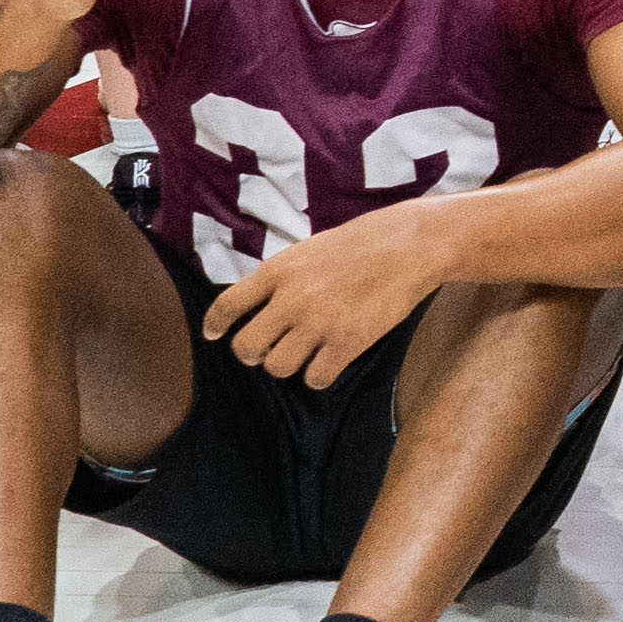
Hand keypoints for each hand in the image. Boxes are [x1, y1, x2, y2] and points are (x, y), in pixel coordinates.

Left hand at [211, 218, 448, 383]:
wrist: (408, 245)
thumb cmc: (360, 243)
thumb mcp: (308, 249)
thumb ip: (281, 277)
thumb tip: (259, 305)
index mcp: (278, 271)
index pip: (228, 305)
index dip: (215, 325)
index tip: (213, 336)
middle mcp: (292, 299)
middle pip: (247, 348)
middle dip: (253, 354)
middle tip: (266, 351)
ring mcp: (319, 323)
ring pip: (279, 367)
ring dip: (288, 364)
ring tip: (304, 353)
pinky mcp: (348, 342)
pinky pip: (316, 378)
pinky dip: (319, 375)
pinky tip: (329, 361)